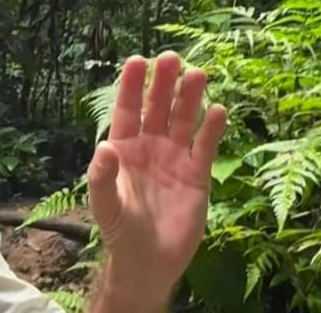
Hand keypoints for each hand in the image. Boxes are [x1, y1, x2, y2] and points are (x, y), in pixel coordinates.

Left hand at [87, 51, 226, 310]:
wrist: (149, 262)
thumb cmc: (121, 232)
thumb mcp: (105, 205)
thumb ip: (102, 176)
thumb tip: (104, 147)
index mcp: (124, 149)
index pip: (128, 110)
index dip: (131, 86)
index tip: (137, 60)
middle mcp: (150, 148)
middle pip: (157, 108)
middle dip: (163, 84)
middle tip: (171, 58)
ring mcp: (175, 159)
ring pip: (184, 121)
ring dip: (190, 98)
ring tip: (197, 74)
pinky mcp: (197, 176)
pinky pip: (205, 146)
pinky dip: (212, 129)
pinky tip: (218, 109)